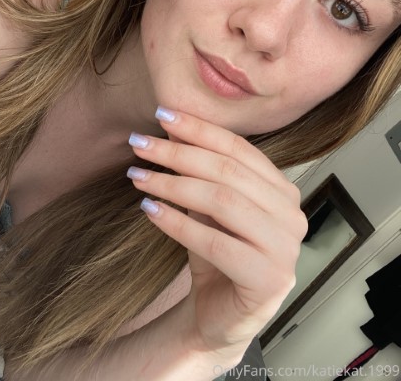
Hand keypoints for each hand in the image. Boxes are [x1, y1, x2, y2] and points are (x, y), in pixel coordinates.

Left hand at [128, 107, 307, 357]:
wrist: (219, 315)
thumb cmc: (216, 253)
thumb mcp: (205, 205)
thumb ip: (197, 170)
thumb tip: (170, 126)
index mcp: (283, 190)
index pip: (239, 149)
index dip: (200, 129)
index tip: (162, 115)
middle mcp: (292, 215)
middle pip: (229, 171)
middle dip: (179, 153)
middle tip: (139, 143)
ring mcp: (286, 248)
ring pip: (223, 201)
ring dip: (173, 184)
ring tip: (138, 176)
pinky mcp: (269, 280)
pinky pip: (217, 243)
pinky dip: (177, 223)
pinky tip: (149, 210)